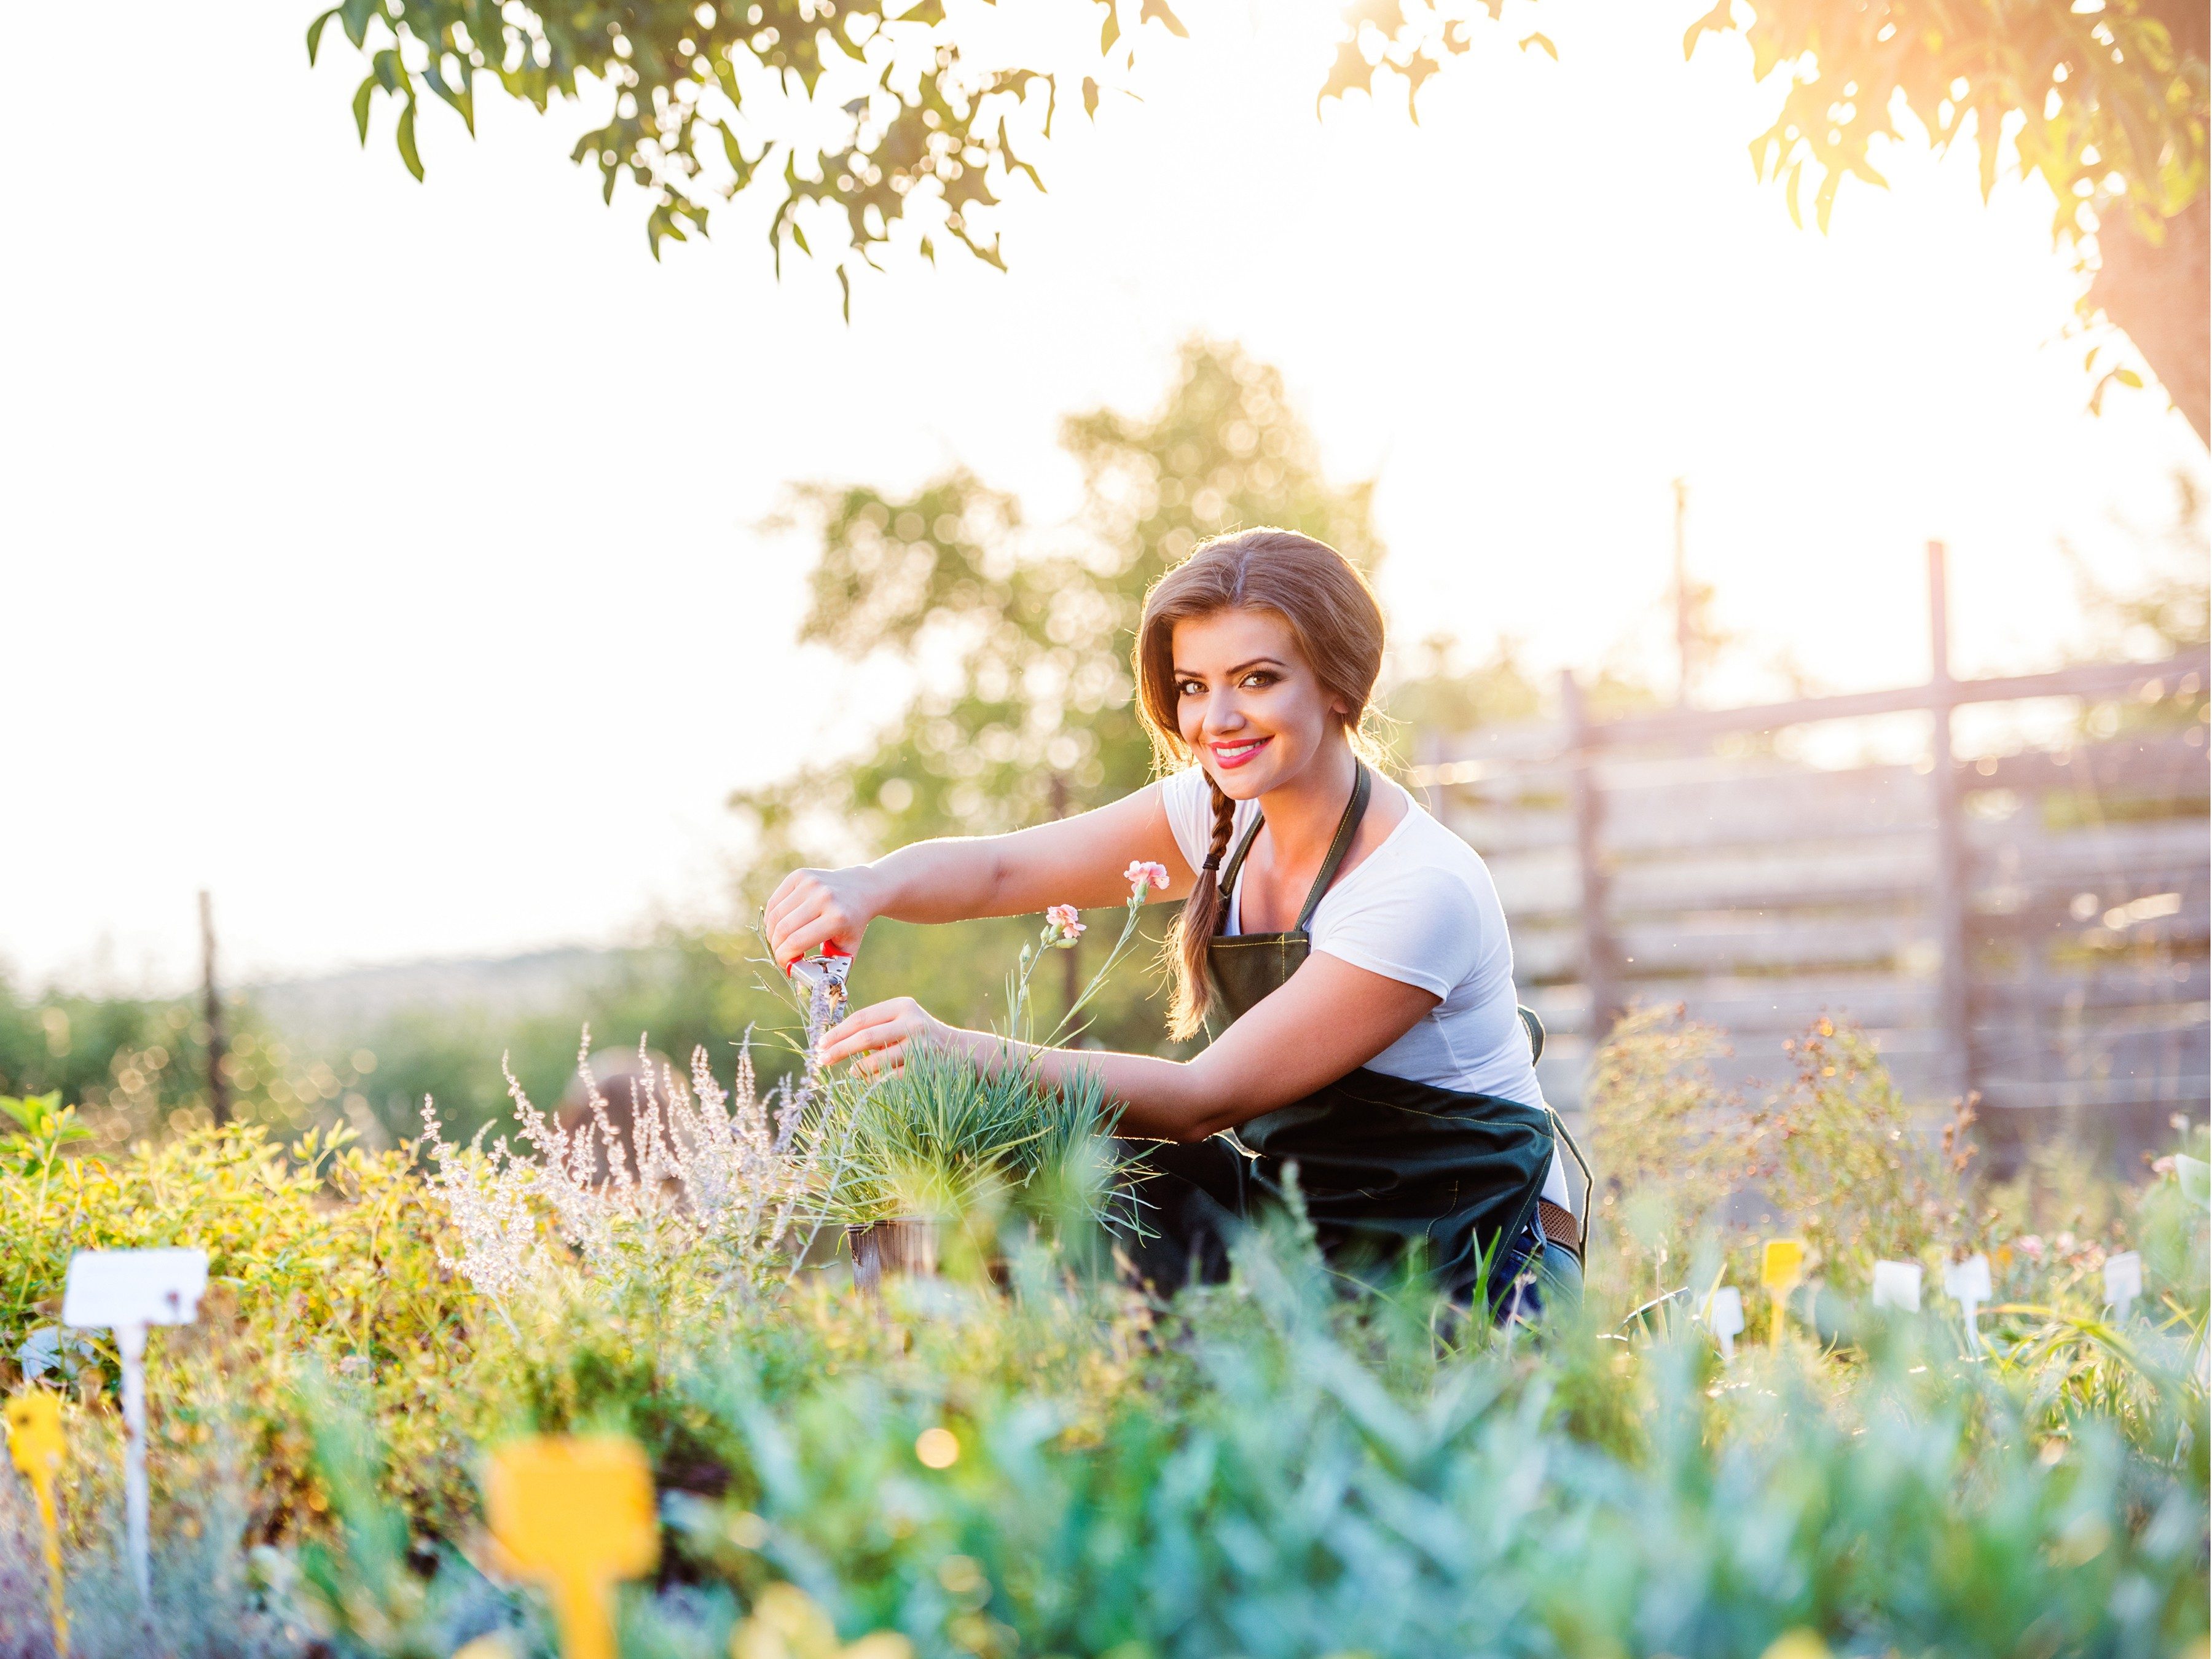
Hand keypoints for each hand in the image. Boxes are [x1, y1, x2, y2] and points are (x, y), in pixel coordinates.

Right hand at [764, 865, 881, 968]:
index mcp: (837, 918)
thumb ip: (828, 968)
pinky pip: (775, 901)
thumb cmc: (852, 924)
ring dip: (772, 934)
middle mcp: (823, 897)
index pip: (796, 942)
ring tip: (781, 942)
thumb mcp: (848, 948)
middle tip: (782, 955)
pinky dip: (773, 918)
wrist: (862, 889)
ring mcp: (810, 883)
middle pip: (783, 929)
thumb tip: (804, 982)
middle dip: (777, 947)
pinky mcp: (800, 875)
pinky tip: (780, 926)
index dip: (784, 958)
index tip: (786, 965)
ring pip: (775, 916)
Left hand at [817, 997, 960, 1076]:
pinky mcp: (923, 1070)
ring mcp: (919, 1048)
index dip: (838, 1032)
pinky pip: (887, 1079)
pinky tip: (869, 1080)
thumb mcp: (901, 1021)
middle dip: (839, 1050)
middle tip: (821, 1060)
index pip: (862, 1018)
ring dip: (857, 1069)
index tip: (820, 1043)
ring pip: (874, 1062)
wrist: (959, 1052)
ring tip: (852, 1071)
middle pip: (865, 1038)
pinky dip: (873, 1081)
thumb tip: (832, 1042)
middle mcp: (913, 1023)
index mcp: (903, 1006)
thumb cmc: (919, 1036)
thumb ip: (873, 1026)